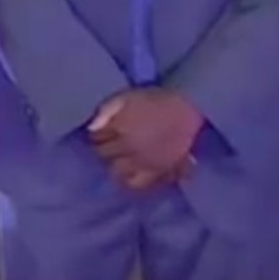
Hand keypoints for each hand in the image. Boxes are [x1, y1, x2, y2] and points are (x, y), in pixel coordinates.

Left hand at [87, 90, 203, 191]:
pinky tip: (127, 176)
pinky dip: (129, 181)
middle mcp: (129, 148)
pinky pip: (137, 183)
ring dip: (113, 165)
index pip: (96, 138)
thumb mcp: (127, 96)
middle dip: (103, 149)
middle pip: (104, 155)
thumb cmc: (156, 100)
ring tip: (117, 160)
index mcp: (120, 128)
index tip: (100, 133)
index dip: (96, 135)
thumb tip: (91, 128)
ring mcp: (143, 162)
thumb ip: (106, 110)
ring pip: (116, 171)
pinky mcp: (157, 171)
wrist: (187, 109)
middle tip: (108, 145)